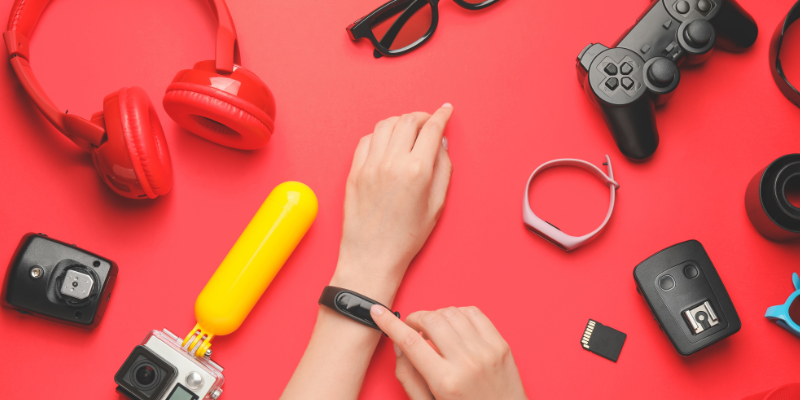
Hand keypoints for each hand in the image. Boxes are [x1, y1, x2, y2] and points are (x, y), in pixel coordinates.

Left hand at [333, 104, 453, 296]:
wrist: (372, 256)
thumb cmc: (406, 238)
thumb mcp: (436, 205)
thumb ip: (443, 170)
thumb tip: (440, 145)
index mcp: (417, 170)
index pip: (431, 128)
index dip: (442, 115)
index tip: (446, 110)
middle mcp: (392, 162)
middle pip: (408, 120)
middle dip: (422, 116)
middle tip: (429, 122)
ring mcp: (369, 165)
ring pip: (386, 125)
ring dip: (400, 121)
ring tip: (408, 130)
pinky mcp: (354, 172)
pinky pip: (366, 140)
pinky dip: (379, 135)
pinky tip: (387, 143)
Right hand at [371, 305, 527, 399]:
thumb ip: (409, 376)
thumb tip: (398, 345)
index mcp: (446, 382)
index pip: (410, 342)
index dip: (390, 324)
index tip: (378, 312)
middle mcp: (467, 363)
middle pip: (431, 321)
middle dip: (415, 318)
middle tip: (412, 328)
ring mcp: (486, 351)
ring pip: (452, 313)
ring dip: (436, 316)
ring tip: (434, 331)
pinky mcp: (500, 344)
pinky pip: (474, 313)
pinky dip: (458, 313)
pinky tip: (454, 326)